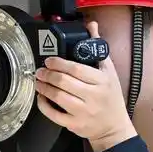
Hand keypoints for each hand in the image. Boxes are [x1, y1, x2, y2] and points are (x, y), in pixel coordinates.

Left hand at [34, 22, 137, 151]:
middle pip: (65, 83)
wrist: (114, 126)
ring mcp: (83, 112)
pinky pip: (54, 115)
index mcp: (102, 81)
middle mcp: (93, 96)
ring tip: (38, 81)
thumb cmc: (111, 96)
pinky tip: (41, 97)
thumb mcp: (109, 71)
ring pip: (58, 98)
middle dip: (48, 75)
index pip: (77, 69)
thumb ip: (98, 48)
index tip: (49, 60)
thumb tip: (91, 25)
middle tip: (40, 70)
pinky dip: (44, 106)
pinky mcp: (75, 124)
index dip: (60, 63)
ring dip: (44, 88)